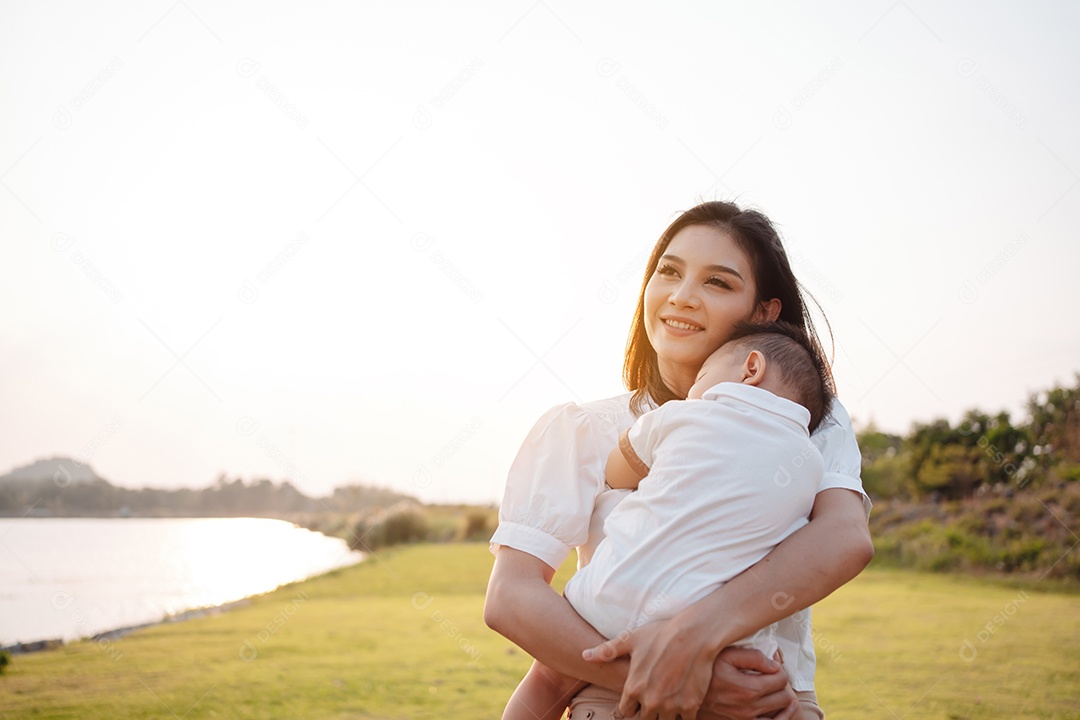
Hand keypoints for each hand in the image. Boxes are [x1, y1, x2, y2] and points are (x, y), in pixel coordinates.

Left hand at [582, 620, 714, 719]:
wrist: (694, 634)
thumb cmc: (661, 634)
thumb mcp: (631, 640)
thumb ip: (607, 651)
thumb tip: (584, 655)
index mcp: (633, 688)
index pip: (625, 712)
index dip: (631, 705)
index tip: (637, 698)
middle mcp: (650, 701)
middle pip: (644, 719)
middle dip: (647, 710)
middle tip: (655, 697)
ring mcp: (670, 706)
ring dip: (665, 714)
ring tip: (669, 700)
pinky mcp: (690, 706)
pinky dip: (684, 714)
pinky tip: (684, 702)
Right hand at [698, 647, 796, 719]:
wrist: (686, 694)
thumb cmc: (705, 672)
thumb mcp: (725, 656)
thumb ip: (752, 657)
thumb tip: (774, 664)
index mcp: (749, 688)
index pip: (781, 679)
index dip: (780, 668)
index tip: (773, 663)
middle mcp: (751, 707)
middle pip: (784, 696)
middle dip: (782, 684)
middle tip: (774, 675)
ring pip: (780, 713)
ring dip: (783, 701)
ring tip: (780, 691)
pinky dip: (778, 717)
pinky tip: (779, 710)